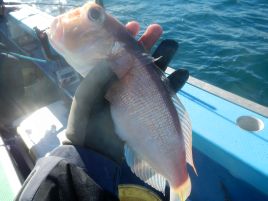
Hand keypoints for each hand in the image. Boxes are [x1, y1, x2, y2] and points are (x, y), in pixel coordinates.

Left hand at [65, 22, 187, 163]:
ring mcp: (135, 95)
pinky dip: (173, 83)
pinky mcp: (147, 108)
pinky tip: (183, 73)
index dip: (125, 38)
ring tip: (173, 46)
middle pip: (137, 59)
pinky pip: (162, 93)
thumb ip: (103, 74)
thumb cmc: (88, 124)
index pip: (116, 51)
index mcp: (104, 76)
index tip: (135, 25)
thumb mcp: (89, 96)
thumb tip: (126, 55)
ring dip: (163, 59)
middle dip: (148, 43)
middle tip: (158, 29)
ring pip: (152, 73)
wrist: (96, 154)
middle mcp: (120, 82)